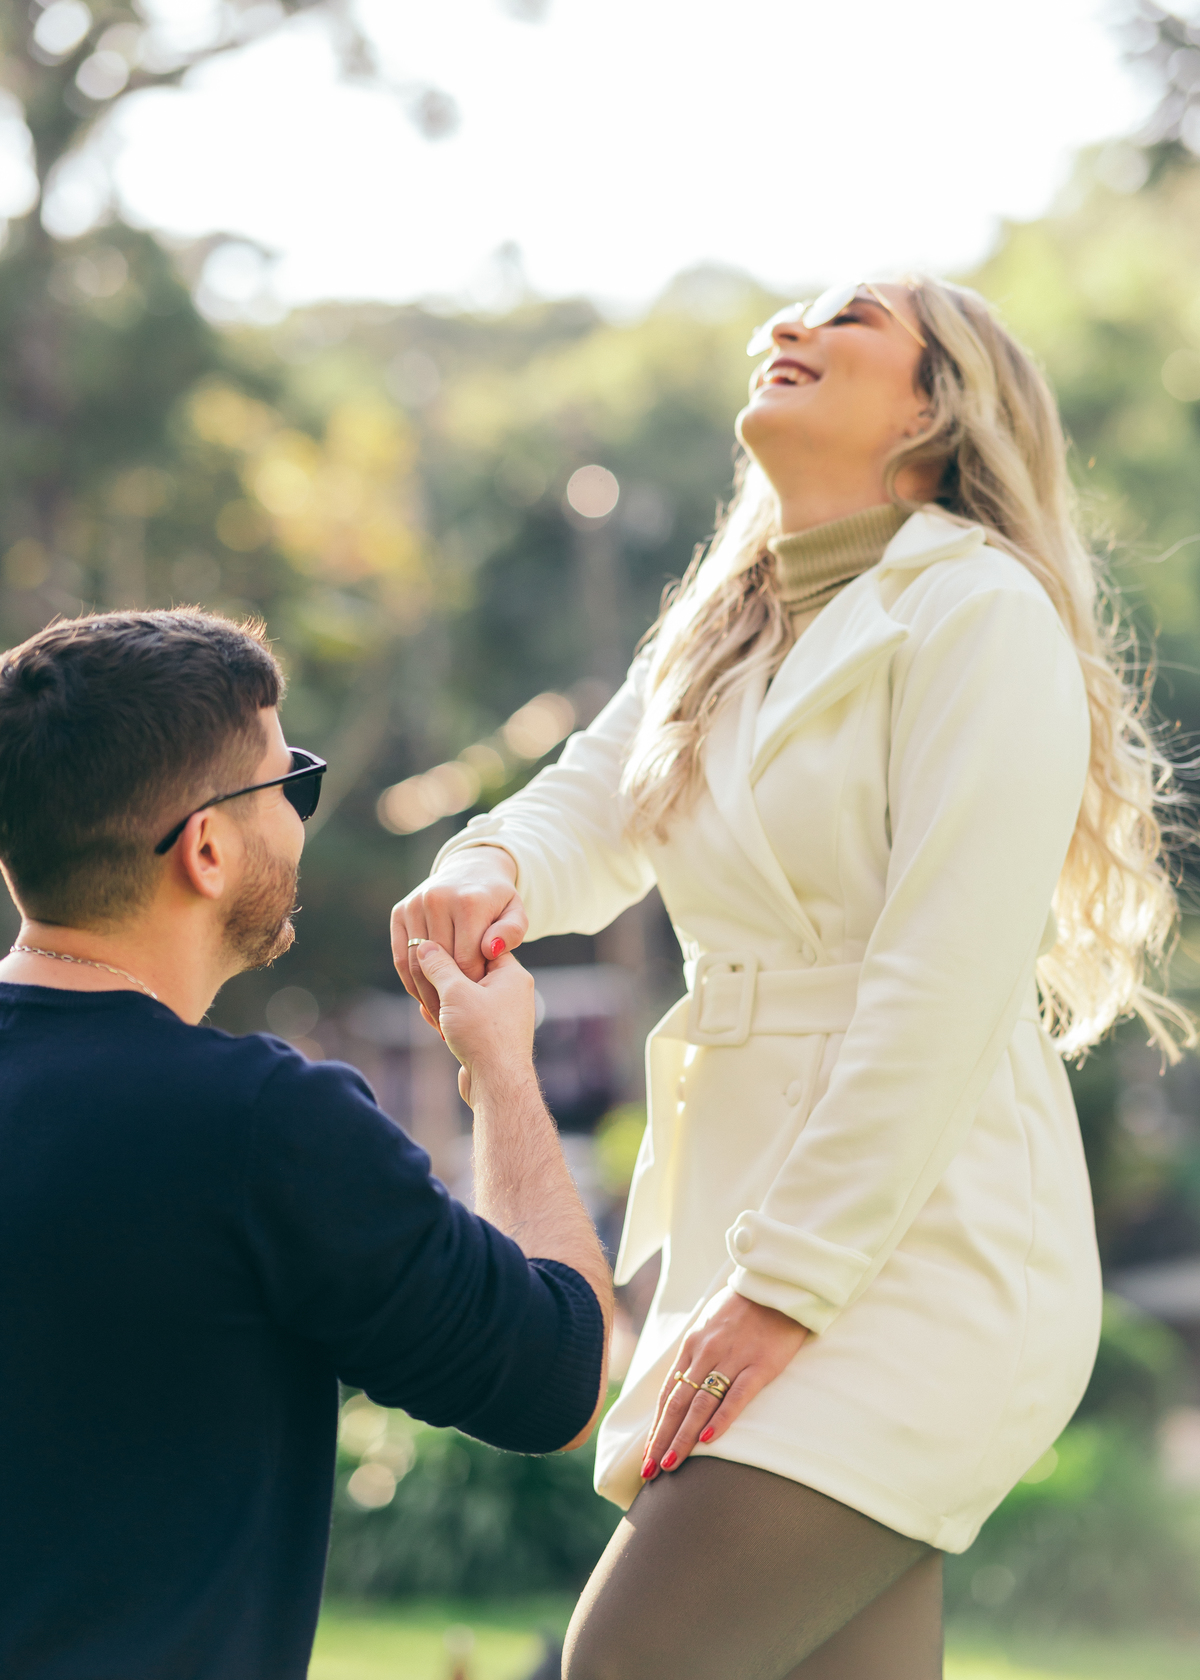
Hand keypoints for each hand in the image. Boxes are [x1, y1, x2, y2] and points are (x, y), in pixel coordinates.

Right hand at [392, 848, 527, 1020]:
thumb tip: (490, 949)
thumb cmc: (497, 902)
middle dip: (448, 994)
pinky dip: (411, 981)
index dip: (473, 985)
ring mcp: (415, 904)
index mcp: (469, 902)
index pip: (466, 958)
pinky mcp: (399, 912)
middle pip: (439, 963)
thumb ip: (512, 933)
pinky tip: (425, 999)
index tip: (480, 1001)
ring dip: (426, 995)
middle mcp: (438, 899)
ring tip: (440, 1017)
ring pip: (415, 963)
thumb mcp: (516, 915)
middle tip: (458, 1019)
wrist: (472, 869)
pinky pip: (401, 957)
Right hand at [410, 940, 535, 1105]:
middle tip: (425, 977)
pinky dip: (449, 1017)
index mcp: (512, 974)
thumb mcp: (456, 992)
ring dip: (443, 999)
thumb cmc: (482, 1034)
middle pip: (471, 971)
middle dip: (445, 977)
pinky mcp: (490, 1035)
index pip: (482, 945)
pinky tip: (433, 1021)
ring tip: (428, 1004)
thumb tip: (424, 946)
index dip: (455, 945)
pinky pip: (467, 1017)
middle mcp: (512, 992)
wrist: (496, 1083)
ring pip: (466, 996)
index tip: (432, 949)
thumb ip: (439, 966)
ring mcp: (502, 1015)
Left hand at [641, 1288, 807, 1481]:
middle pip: (677, 1403)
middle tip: (650, 1471)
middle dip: (661, 1439)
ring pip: (700, 1405)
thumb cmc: (745, 1307)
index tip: (647, 1454)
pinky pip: (736, 1397)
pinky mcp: (759, 1365)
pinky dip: (720, 1420)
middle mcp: (706, 1353)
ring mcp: (732, 1359)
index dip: (656, 1426)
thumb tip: (683, 1383)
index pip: (667, 1393)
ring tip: (671, 1465)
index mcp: (692, 1345)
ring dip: (683, 1437)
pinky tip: (708, 1441)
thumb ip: (698, 1353)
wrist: (778, 1285)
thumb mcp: (711, 1324)